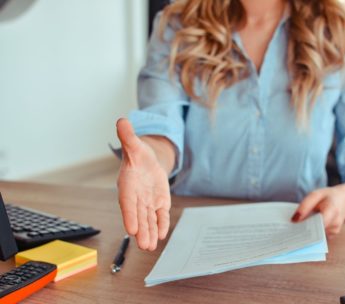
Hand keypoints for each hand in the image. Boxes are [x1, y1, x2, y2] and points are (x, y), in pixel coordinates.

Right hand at [116, 118, 170, 250]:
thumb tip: (122, 121)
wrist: (147, 162)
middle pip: (138, 216)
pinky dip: (161, 224)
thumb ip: (128, 137)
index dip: (129, 215)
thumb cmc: (138, 155)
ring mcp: (147, 202)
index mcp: (128, 185)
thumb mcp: (135, 145)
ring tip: (151, 247)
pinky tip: (162, 234)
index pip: (127, 202)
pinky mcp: (159, 203)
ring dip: (150, 232)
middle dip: (141, 230)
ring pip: (149, 219)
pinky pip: (160, 216)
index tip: (131, 229)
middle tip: (144, 245)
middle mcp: (136, 197)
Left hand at [290, 185, 344, 234]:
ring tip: (291, 231)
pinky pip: (317, 237)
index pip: (318, 223)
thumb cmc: (329, 196)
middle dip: (300, 233)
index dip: (304, 228)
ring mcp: (334, 232)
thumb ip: (305, 206)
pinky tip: (300, 230)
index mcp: (331, 211)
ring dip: (304, 233)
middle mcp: (334, 224)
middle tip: (285, 232)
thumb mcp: (316, 194)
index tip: (291, 231)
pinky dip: (309, 233)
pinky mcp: (331, 235)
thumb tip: (294, 220)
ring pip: (315, 237)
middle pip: (314, 233)